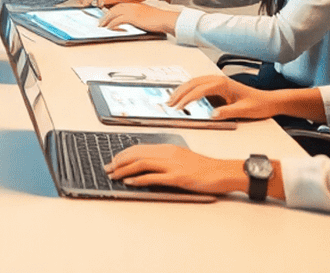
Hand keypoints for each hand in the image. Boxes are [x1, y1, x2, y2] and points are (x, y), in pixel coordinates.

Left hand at [98, 2, 176, 33]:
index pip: (117, 5)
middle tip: (100, 23)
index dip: (109, 11)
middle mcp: (130, 5)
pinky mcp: (132, 17)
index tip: (104, 17)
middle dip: (104, 16)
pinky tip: (109, 29)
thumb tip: (128, 22)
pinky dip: (112, 25)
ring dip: (105, 21)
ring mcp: (130, 10)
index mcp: (132, 3)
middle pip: (112, 9)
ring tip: (102, 27)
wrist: (165, 19)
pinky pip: (117, 20)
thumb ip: (135, 16)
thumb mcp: (143, 15)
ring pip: (112, 14)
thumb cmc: (157, 19)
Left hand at [105, 144, 245, 194]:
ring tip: (113, 175)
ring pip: (142, 164)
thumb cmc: (204, 168)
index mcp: (168, 148)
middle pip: (137, 154)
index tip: (113, 160)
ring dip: (124, 170)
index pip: (139, 148)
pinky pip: (154, 177)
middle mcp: (168, 153)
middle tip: (107, 168)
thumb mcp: (182, 158)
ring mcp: (173, 165)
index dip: (123, 154)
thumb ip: (165, 159)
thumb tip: (146, 165)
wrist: (223, 172)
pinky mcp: (178, 177)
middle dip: (118, 161)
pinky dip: (139, 179)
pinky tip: (129, 182)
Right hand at [168, 75, 282, 119]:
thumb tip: (212, 114)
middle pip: (193, 83)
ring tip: (172, 99)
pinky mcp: (218, 85)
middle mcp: (218, 80)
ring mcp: (218, 81)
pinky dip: (188, 89)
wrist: (269, 101)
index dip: (187, 98)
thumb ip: (228, 112)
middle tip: (169, 103)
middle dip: (179, 92)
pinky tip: (183, 95)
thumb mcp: (244, 111)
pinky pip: (199, 84)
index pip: (199, 90)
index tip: (178, 107)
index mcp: (223, 84)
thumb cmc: (258, 104)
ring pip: (194, 82)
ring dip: (182, 90)